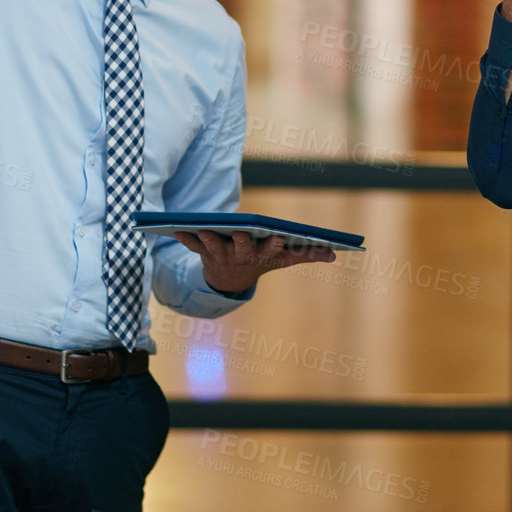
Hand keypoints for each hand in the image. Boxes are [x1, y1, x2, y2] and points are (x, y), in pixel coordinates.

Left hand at [173, 230, 334, 295]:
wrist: (229, 282)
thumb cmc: (260, 261)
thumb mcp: (283, 259)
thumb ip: (306, 254)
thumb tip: (334, 253)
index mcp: (263, 256)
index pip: (272, 250)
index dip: (275, 244)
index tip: (279, 236)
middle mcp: (242, 257)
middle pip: (243, 248)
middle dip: (242, 241)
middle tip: (241, 232)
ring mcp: (223, 256)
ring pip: (216, 247)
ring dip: (210, 240)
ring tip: (205, 229)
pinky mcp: (204, 253)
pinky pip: (193, 247)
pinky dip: (185, 240)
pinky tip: (177, 230)